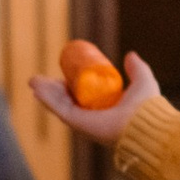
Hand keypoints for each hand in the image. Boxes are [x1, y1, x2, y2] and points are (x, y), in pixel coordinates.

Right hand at [29, 50, 159, 146]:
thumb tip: (129, 55)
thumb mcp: (141, 80)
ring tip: (32, 81)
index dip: (69, 85)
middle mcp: (91, 119)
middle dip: (50, 90)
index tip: (63, 72)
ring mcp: (84, 123)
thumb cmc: (147, 105)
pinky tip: (37, 89)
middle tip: (40, 78)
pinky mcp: (79, 124)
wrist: (147, 122)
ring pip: (59, 105)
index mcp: (103, 110)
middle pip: (66, 101)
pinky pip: (59, 110)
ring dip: (44, 93)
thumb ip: (136, 68)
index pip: (81, 97)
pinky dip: (47, 99)